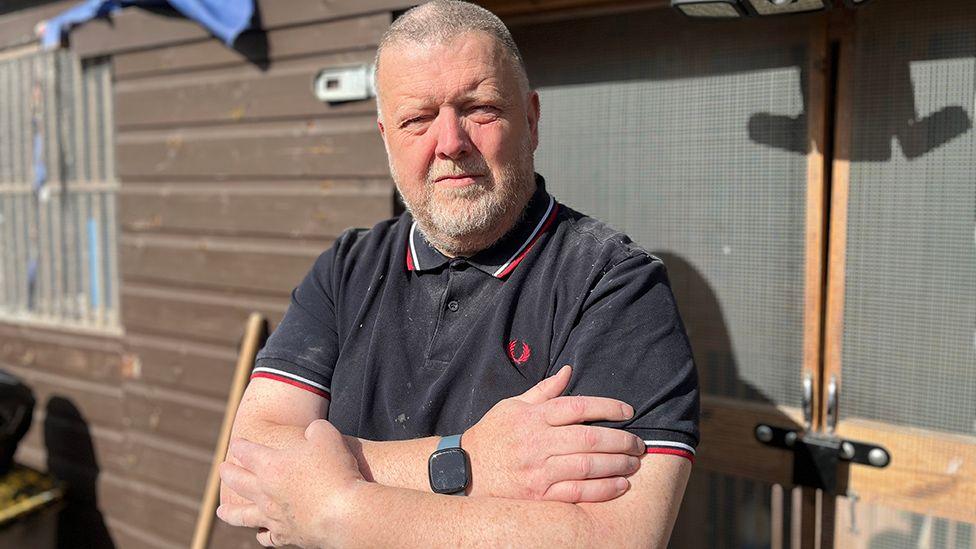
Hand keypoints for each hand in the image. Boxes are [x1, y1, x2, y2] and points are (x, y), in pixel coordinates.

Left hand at [216, 420, 363, 547]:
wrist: (345, 512)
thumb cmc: (336, 470)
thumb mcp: (326, 435)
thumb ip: (315, 429)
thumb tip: (311, 432)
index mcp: (270, 465)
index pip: (246, 452)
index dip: (239, 446)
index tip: (236, 444)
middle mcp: (265, 492)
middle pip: (237, 482)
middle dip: (227, 474)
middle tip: (221, 469)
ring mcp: (273, 516)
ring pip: (242, 516)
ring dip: (230, 513)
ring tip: (221, 512)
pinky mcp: (286, 536)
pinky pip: (266, 537)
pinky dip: (261, 535)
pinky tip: (261, 534)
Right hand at [463, 365, 644, 501]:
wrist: (464, 470)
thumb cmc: (492, 434)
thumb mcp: (513, 406)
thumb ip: (544, 391)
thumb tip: (569, 371)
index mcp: (533, 417)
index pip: (578, 407)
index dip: (607, 407)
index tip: (628, 411)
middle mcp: (537, 442)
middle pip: (589, 438)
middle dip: (621, 441)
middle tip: (639, 444)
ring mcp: (538, 470)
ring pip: (587, 466)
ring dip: (617, 465)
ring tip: (634, 464)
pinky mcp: (538, 495)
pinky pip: (577, 493)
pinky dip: (603, 490)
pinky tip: (620, 485)